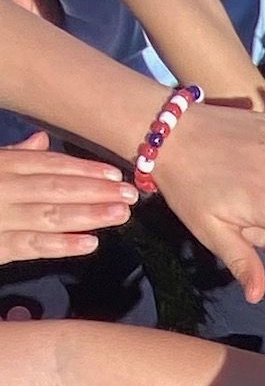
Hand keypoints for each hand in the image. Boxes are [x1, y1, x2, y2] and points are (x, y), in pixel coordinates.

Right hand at [0, 132, 138, 263]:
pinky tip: (91, 243)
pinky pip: (31, 245)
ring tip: (121, 213)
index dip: (83, 169)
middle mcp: (1, 188)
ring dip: (89, 214)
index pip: (48, 164)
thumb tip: (42, 139)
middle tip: (130, 194)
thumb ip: (12, 156)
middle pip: (55, 187)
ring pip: (50, 215)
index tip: (116, 174)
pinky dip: (61, 244)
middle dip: (96, 190)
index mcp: (0, 165)